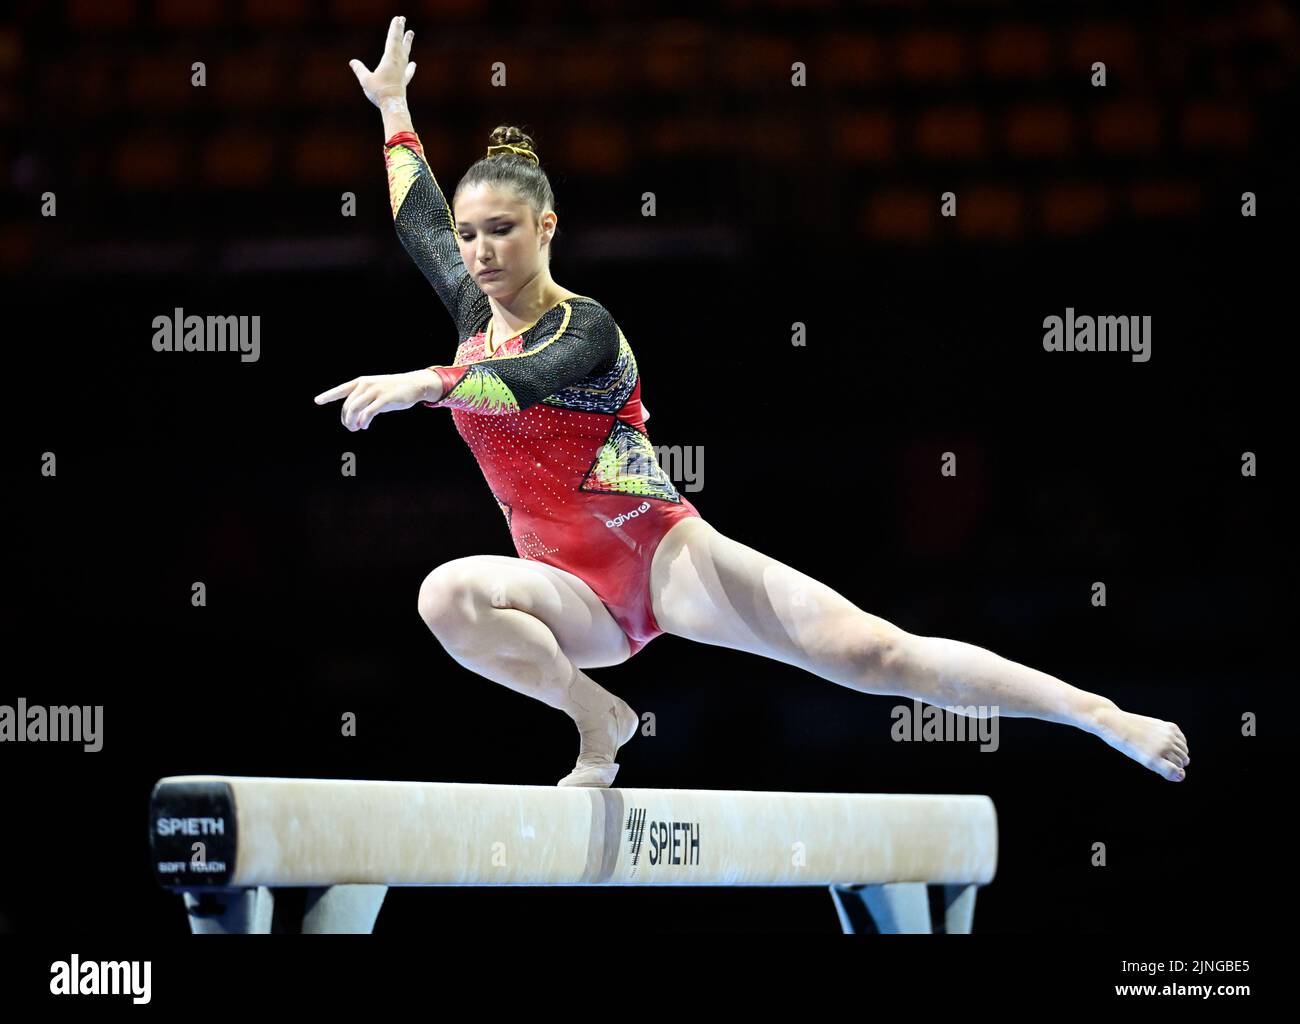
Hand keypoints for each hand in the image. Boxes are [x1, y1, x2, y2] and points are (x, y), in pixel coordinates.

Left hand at [314, 370, 438, 430]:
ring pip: (355, 408)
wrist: (415, 385)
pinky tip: (364, 426)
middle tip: (350, 428)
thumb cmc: (394, 390)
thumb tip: (357, 421)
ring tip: (355, 429)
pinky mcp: (385, 399)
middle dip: (346, 418)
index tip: (317, 401)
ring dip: (352, 421)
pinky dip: (364, 421)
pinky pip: (369, 412)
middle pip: (348, 404)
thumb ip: (364, 403)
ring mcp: (375, 391)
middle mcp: (366, 385)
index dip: (328, 395)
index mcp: (361, 382)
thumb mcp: (376, 392)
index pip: (341, 389)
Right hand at [349, 15, 415, 106]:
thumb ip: (359, 69)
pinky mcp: (404, 81)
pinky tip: (413, 64)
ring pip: (405, 53)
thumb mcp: (365, 80)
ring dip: (407, 43)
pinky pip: (408, 71)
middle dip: (401, 31)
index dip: (394, 28)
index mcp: (389, 59)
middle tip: (403, 19)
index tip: (397, 19)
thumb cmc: (379, 92)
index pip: (392, 39)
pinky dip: (410, 67)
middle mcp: (398, 63)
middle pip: (400, 43)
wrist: (393, 106)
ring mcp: (402, 71)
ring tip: (411, 33)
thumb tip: (352, 62)